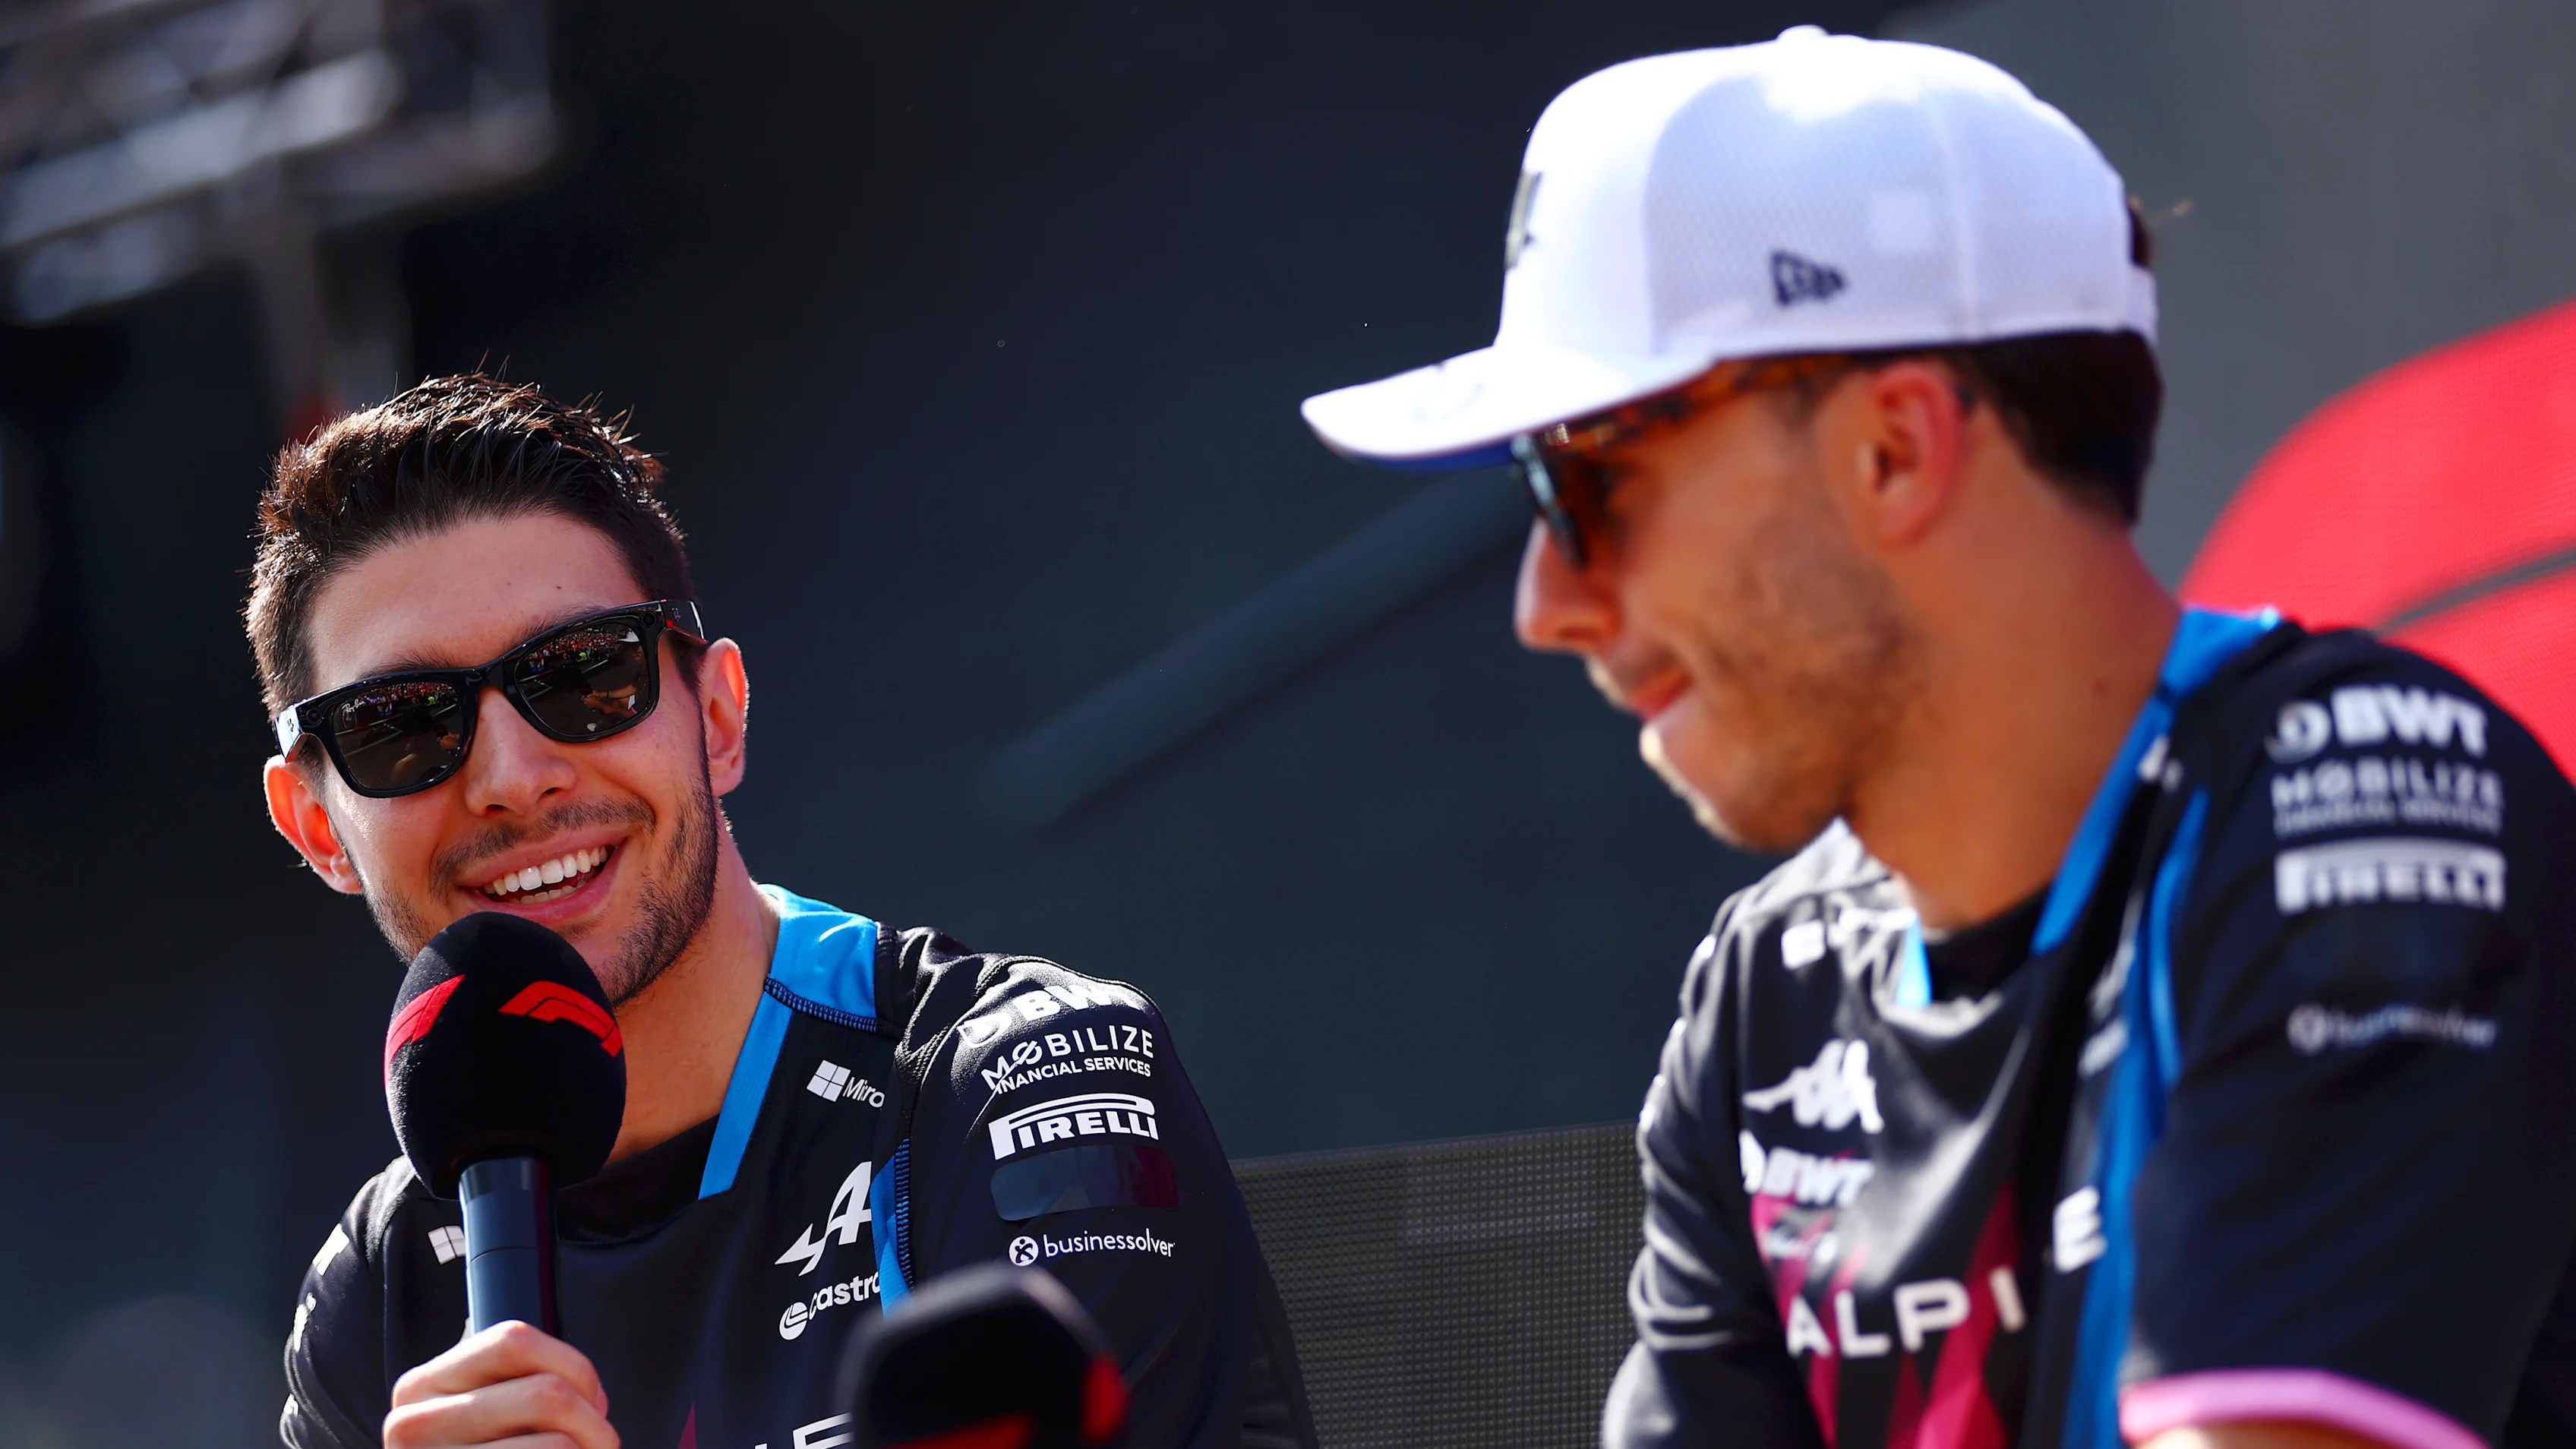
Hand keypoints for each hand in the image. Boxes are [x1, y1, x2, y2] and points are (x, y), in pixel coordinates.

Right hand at [384, 1321, 617, 1447]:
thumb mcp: (478, 1416)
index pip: (514, 1341)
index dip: (572, 1365)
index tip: (589, 1398)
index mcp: (423, 1386)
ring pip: (558, 1444)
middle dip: (595, 1423)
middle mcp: (414, 1425)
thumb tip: (594, 1399)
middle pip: (548, 1394)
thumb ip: (521, 1390)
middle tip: (601, 1445)